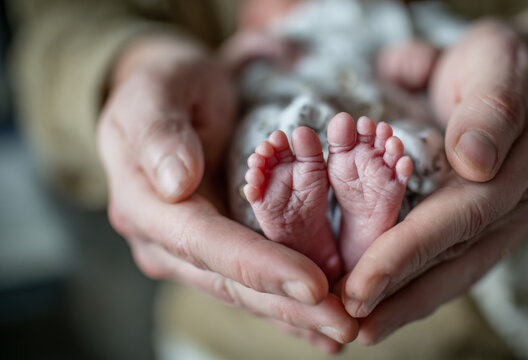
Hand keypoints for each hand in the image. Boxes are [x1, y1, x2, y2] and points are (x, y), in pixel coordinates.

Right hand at [97, 35, 356, 349]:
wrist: (166, 100)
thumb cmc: (164, 88)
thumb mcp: (155, 95)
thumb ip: (160, 136)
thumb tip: (176, 184)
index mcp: (146, 205)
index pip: (206, 243)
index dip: (260, 266)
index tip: (313, 284)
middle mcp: (166, 241)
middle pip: (232, 281)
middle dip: (289, 305)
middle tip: (346, 324)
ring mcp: (192, 252)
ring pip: (247, 292)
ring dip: (297, 314)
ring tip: (345, 329)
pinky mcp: (218, 251)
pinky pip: (254, 283)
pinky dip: (289, 305)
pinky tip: (322, 322)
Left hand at [343, 20, 527, 343]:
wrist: (516, 73)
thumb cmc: (502, 63)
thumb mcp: (501, 65)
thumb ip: (491, 110)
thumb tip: (474, 162)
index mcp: (527, 166)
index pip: (460, 218)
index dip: (409, 254)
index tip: (361, 286)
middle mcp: (519, 205)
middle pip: (456, 258)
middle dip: (400, 294)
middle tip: (351, 326)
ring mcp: (504, 220)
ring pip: (454, 271)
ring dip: (405, 304)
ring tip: (360, 331)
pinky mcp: (485, 225)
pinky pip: (451, 262)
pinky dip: (416, 287)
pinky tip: (384, 308)